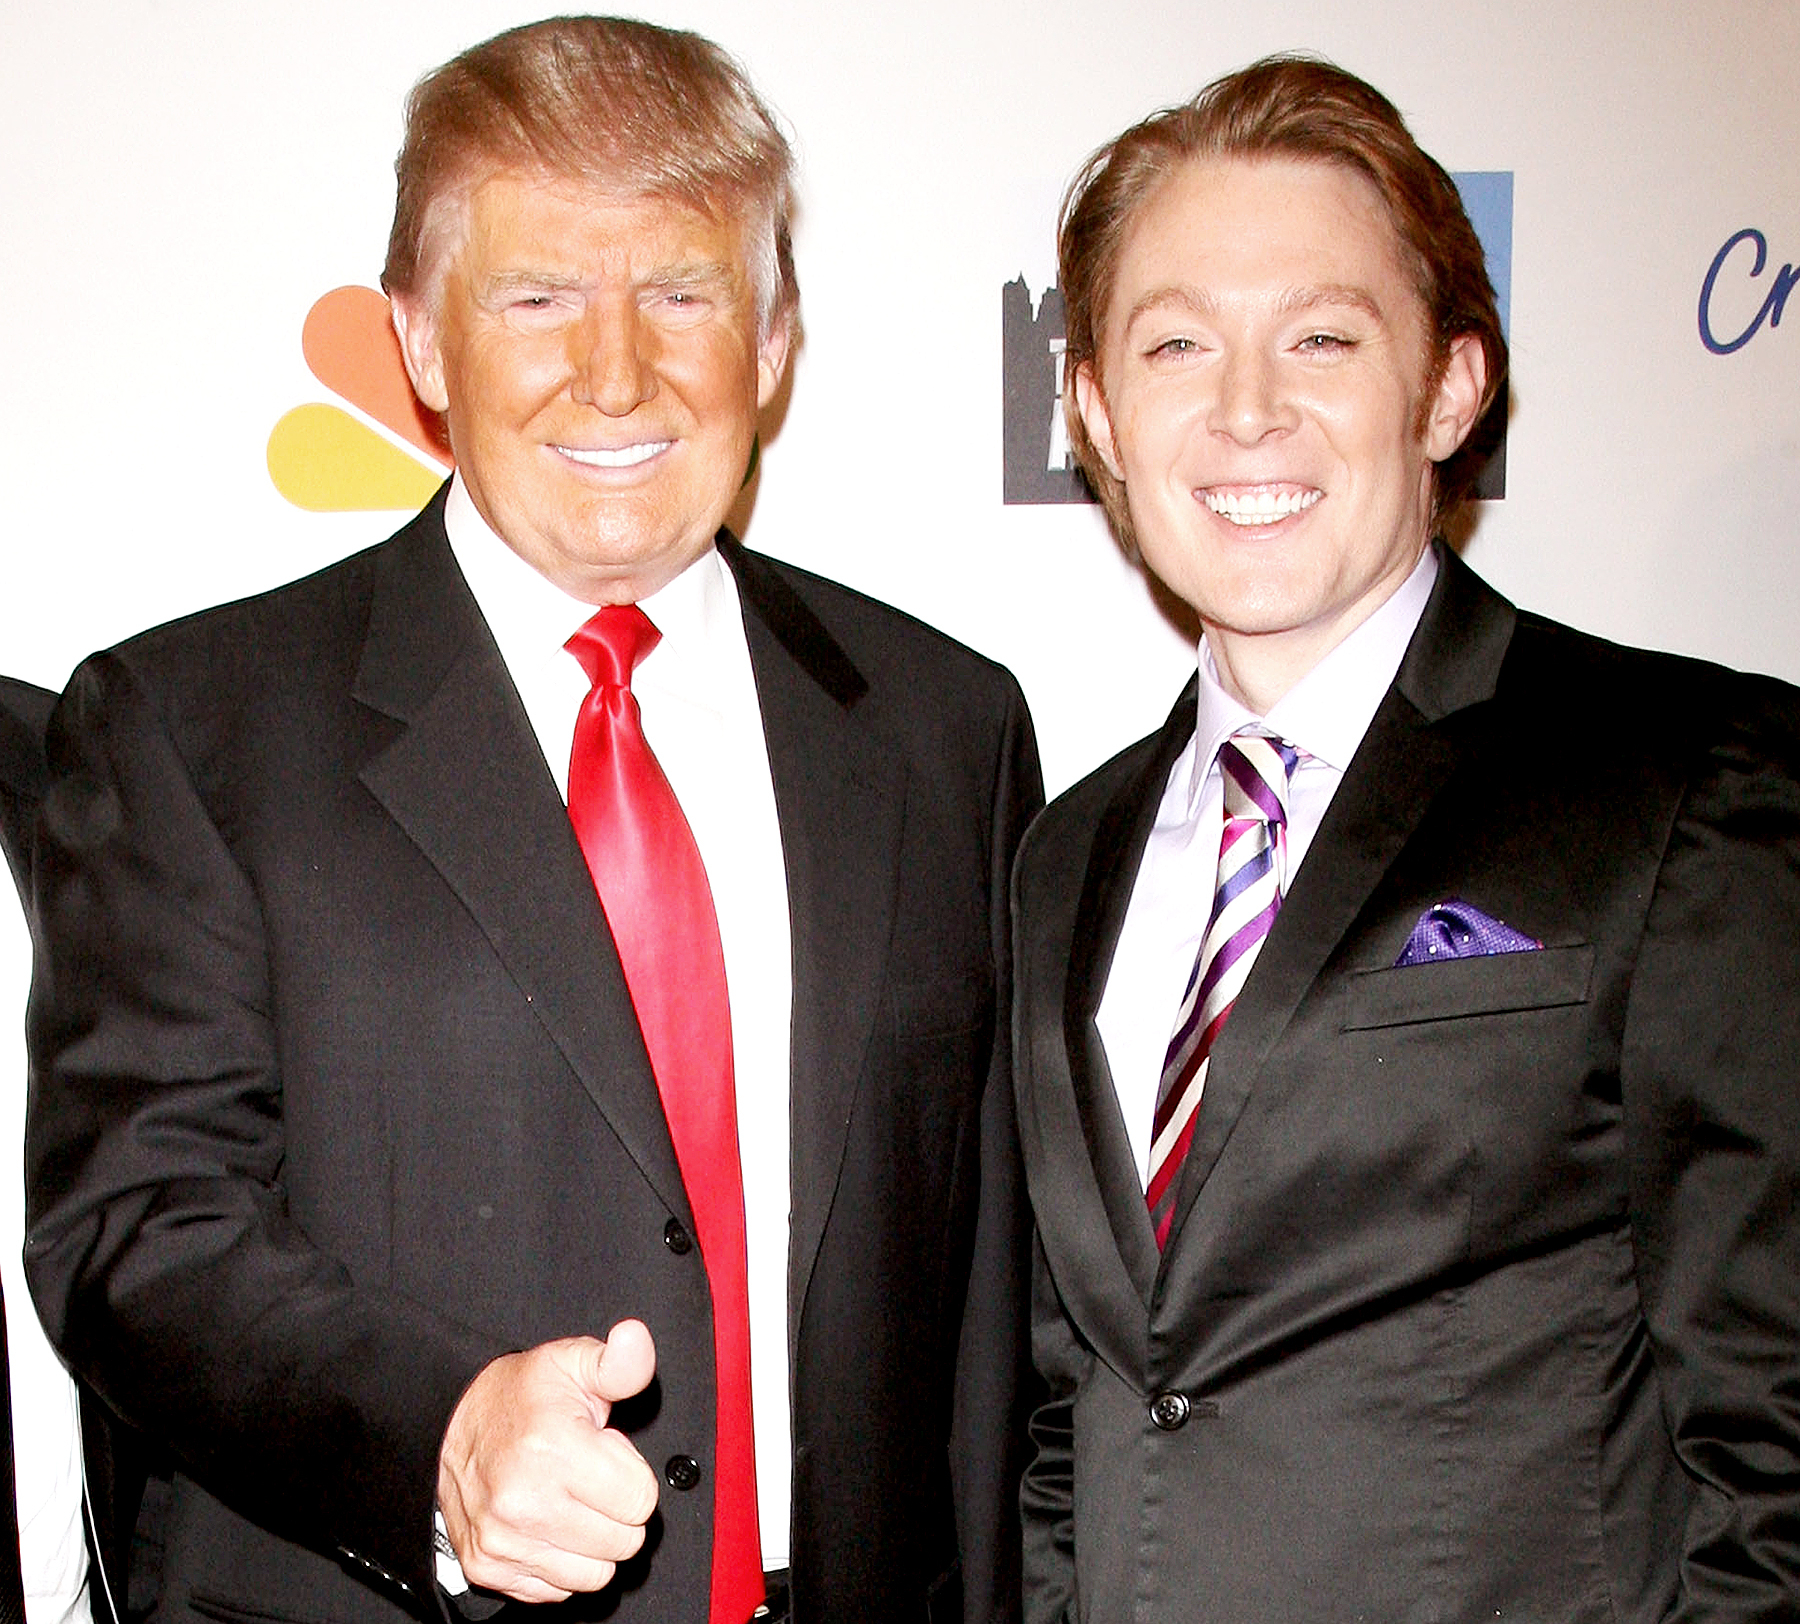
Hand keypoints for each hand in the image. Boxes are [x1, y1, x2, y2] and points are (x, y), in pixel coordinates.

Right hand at [437, 1320, 659, 1602]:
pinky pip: (557, 1590)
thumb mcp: (574, 1362)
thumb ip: (621, 1363)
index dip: (631, 1473)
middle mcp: (524, 1502)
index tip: (606, 1453)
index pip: (640, 1500)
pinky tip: (548, 1524)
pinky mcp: (487, 1567)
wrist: (449, 1423)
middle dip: (618, 1510)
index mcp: (553, 1449)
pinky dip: (562, 1563)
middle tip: (590, 1478)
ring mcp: (502, 1541)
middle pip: (624, 1542)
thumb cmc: (522, 1396)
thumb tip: (636, 1339)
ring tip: (571, 1500)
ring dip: (593, 1542)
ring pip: (595, 1575)